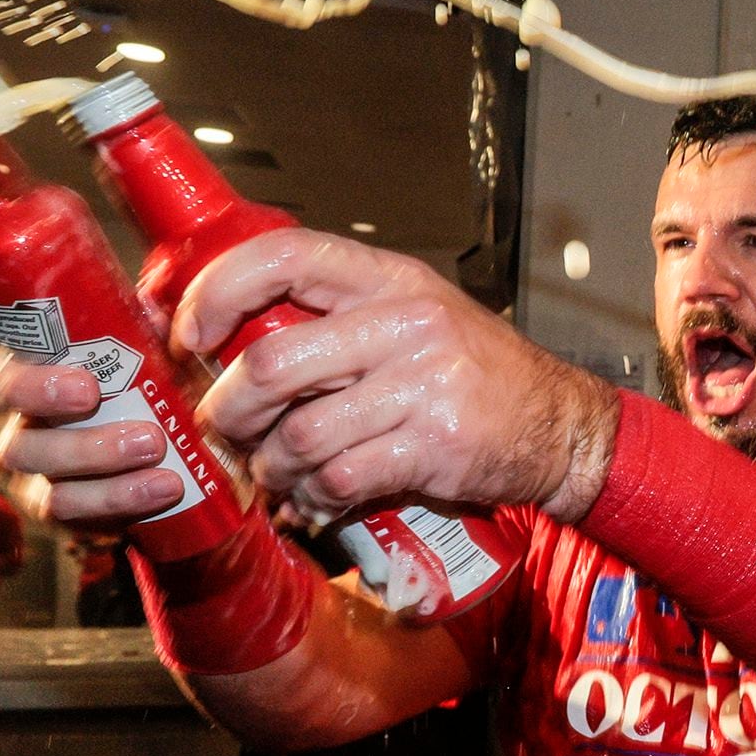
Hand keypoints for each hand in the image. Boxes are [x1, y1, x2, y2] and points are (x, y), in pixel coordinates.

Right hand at [0, 272, 191, 529]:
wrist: (167, 457)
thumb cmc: (137, 386)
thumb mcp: (139, 343)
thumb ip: (137, 320)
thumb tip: (150, 309)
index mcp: (15, 356)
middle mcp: (1, 408)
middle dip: (35, 390)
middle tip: (89, 390)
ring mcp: (19, 463)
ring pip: (31, 457)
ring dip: (93, 451)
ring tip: (153, 443)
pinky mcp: (50, 509)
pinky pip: (68, 508)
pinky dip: (118, 497)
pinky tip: (164, 484)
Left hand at [175, 232, 613, 523]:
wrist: (562, 427)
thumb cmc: (478, 374)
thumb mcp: (415, 316)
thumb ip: (337, 319)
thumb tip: (232, 346)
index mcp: (391, 280)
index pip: (282, 256)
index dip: (217, 291)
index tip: (192, 334)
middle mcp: (406, 324)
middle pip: (271, 363)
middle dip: (230, 409)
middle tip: (228, 429)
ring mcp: (422, 386)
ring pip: (299, 434)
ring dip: (273, 467)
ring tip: (278, 474)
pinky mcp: (433, 447)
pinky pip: (340, 478)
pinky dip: (315, 497)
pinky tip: (318, 498)